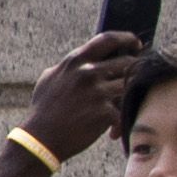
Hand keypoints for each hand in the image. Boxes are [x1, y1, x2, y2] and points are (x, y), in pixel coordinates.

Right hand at [25, 25, 148, 166]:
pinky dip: (121, 123)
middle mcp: (88, 72)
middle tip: (134, 80)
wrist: (41, 138)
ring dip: (129, 97)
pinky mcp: (105, 112)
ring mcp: (98, 92)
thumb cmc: (44, 109)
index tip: (136, 44)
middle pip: (128, 62)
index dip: (127, 38)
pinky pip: (124, 112)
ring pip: (130, 86)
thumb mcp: (50, 78)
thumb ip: (69, 66)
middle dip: (135, 70)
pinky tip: (112, 133)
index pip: (108, 39)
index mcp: (75, 61)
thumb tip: (85, 59)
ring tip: (120, 109)